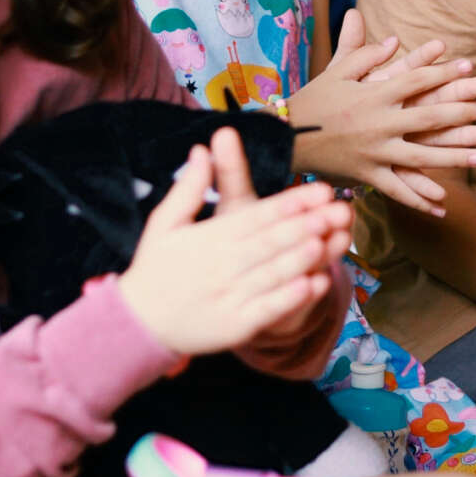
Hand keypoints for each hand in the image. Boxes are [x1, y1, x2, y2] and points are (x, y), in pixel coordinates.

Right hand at [116, 129, 346, 357]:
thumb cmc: (157, 269)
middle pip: (268, 242)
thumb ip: (188, 188)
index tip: (319, 190)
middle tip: (337, 209)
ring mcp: (227, 298)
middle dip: (305, 224)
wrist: (138, 325)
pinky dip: (291, 298)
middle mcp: (218, 266)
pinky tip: (314, 284)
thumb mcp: (165, 223)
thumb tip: (201, 149)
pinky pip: (267, 310)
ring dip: (302, 258)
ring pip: (271, 275)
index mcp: (206, 239)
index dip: (288, 203)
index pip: (254, 216)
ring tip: (329, 240)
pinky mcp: (233, 327)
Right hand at [289, 10, 475, 213]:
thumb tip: (394, 39)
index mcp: (374, 94)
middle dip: (463, 113)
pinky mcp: (368, 174)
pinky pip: (399, 188)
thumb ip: (366, 53)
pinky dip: (420, 197)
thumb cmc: (313, 100)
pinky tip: (443, 204)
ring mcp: (375, 151)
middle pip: (429, 116)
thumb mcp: (337, 70)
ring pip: (422, 155)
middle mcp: (379, 122)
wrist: (285, 137)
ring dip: (454, 156)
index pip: (417, 80)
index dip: (445, 73)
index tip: (470, 69)